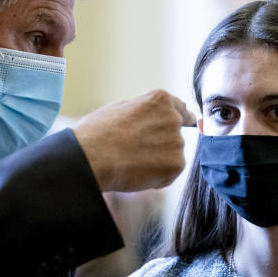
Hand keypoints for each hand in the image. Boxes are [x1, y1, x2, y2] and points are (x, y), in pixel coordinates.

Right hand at [72, 89, 194, 192]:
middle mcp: (173, 118)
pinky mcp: (176, 165)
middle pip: (175, 134)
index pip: (180, 108)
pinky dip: (157, 176)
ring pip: (172, 154)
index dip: (180, 118)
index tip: (185, 124)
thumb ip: (143, 111)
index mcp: (160, 100)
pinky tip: (137, 172)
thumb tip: (150, 116)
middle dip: (162, 143)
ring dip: (158, 160)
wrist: (92, 158)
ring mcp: (176, 142)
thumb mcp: (119, 108)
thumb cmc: (98, 133)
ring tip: (132, 161)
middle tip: (136, 151)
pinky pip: (169, 172)